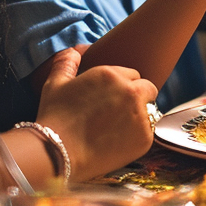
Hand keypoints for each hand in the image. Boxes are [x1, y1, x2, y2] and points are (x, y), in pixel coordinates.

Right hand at [36, 48, 157, 180]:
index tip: (113, 97)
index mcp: (112, 75)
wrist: (59, 154)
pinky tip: (118, 141)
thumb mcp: (55, 83)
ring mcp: (140, 116)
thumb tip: (74, 52)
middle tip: (120, 111)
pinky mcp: (144, 139)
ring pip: (151, 110)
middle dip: (138, 96)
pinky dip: (138, 135)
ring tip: (118, 128)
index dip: (123, 85)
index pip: (133, 74)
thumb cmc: (55, 118)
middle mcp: (130, 92)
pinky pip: (149, 131)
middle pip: (148, 88)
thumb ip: (67, 62)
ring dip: (140, 115)